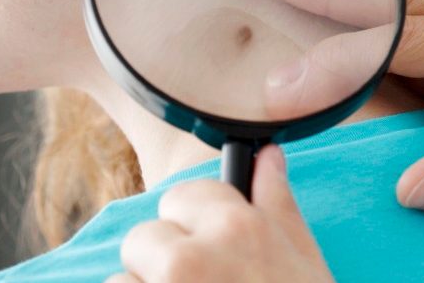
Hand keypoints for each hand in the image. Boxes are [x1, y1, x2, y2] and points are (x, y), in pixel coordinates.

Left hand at [107, 146, 332, 282]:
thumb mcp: (302, 257)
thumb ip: (276, 200)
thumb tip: (267, 153)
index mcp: (237, 226)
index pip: (181, 195)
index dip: (193, 224)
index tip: (211, 250)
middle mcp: (192, 256)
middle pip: (143, 236)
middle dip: (160, 263)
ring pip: (121, 280)